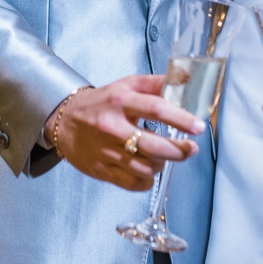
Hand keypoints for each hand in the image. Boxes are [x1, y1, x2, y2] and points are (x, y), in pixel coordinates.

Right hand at [46, 74, 203, 191]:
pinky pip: (134, 183)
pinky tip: (149, 170)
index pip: (156, 109)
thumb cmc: (101, 103)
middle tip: (190, 148)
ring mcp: (107, 151)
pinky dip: (147, 180)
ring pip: (146, 168)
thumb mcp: (126, 85)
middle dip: (179, 150)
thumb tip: (185, 80)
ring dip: (162, 164)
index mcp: (120, 101)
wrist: (64, 121)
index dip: (181, 119)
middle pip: (154, 146)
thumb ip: (156, 84)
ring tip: (165, 156)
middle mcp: (113, 127)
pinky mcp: (102, 170)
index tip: (198, 127)